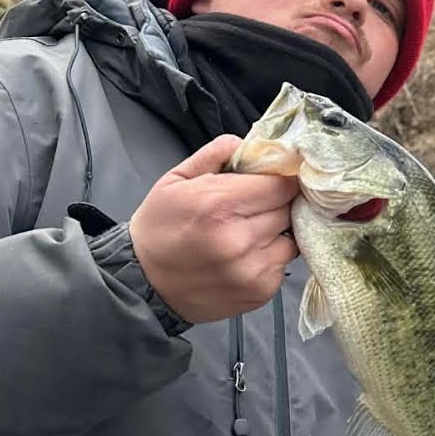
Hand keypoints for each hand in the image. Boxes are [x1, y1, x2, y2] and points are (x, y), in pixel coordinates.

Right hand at [130, 134, 299, 323]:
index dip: (280, 179)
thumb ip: (215, 155)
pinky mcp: (261, 292)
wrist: (144, 283)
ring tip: (249, 232)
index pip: (281, 184)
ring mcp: (252, 270)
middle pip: (287, 209)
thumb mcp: (175, 180)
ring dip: (276, 232)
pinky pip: (283, 264)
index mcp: (219, 205)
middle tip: (254, 207)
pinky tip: (246, 256)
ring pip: (290, 237)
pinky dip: (271, 256)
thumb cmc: (159, 227)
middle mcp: (240, 239)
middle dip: (275, 204)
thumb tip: (252, 143)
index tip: (272, 180)